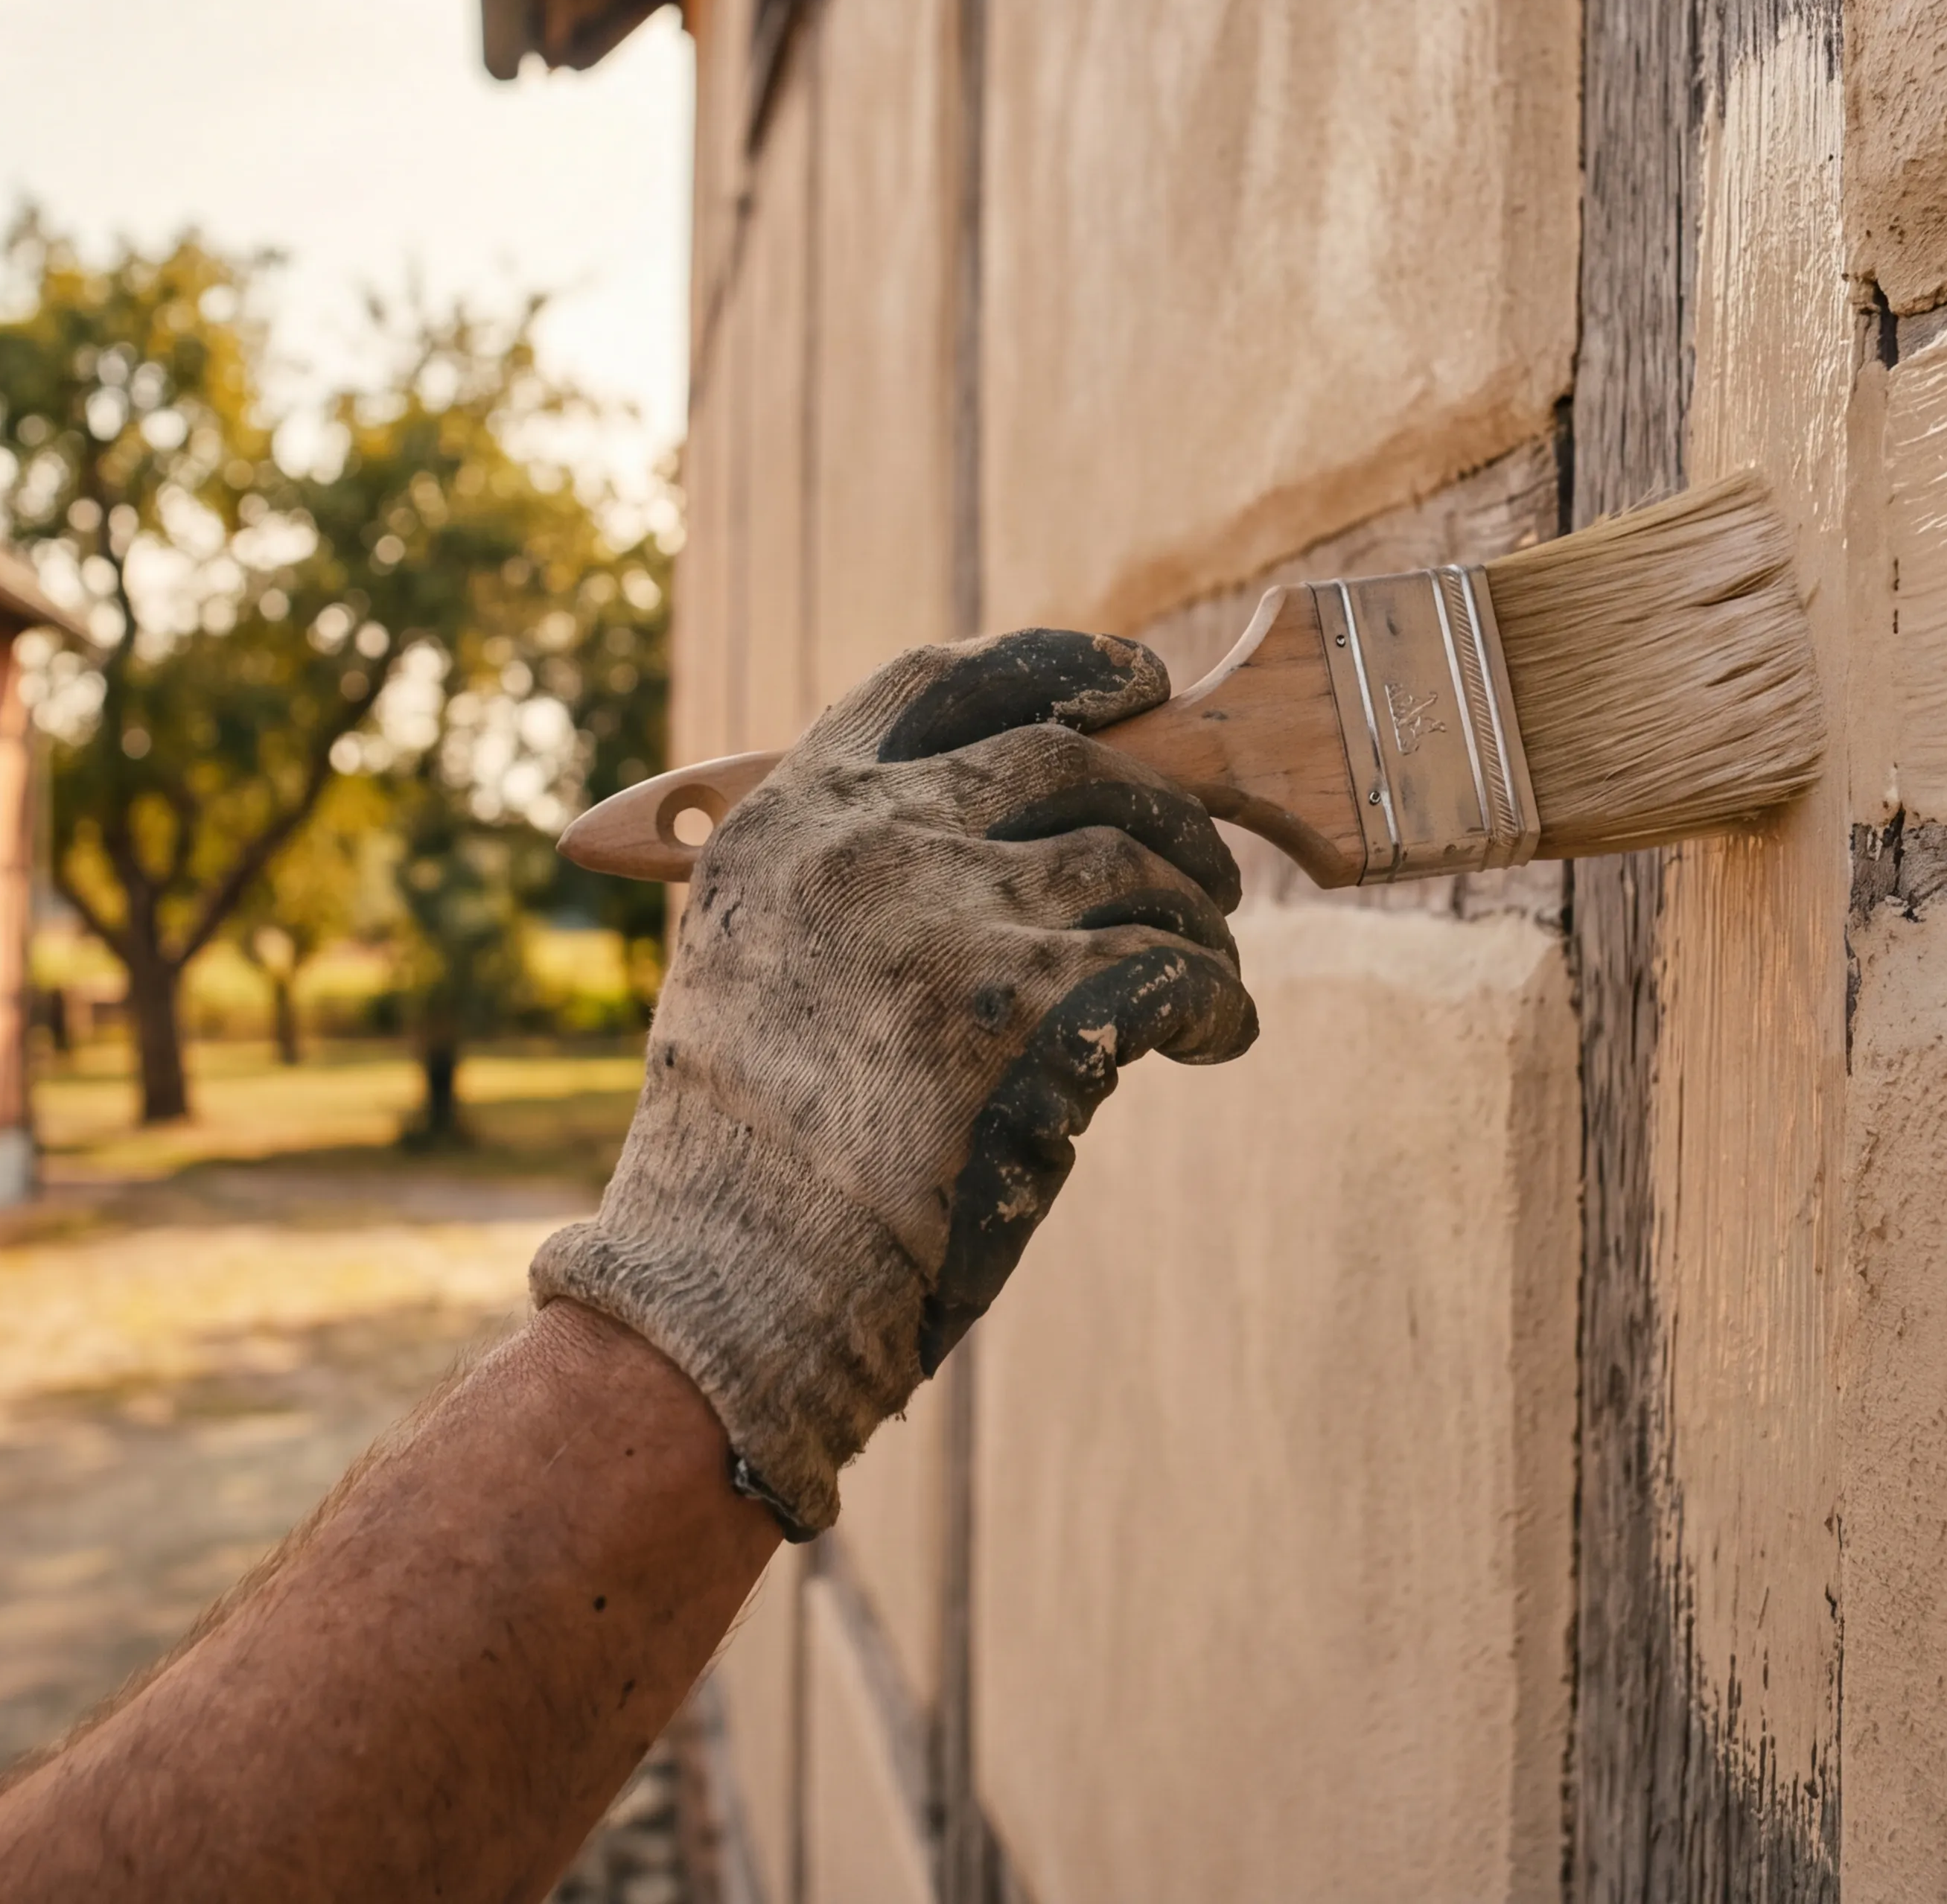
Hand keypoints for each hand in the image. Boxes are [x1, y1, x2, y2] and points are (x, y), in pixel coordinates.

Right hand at [532, 630, 1260, 1537]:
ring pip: (1135, 864)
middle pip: (1065, 761)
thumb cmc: (749, 1151)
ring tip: (1207, 971)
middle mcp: (867, 842)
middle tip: (1204, 867)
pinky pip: (1173, 971)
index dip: (1053, 669)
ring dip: (1196, 917)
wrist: (730, 1276)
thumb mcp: (752, 960)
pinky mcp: (1027, 1012)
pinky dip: (1216, 1002)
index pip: (936, 683)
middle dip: (1160, 807)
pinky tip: (1216, 1037)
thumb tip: (1002, 836)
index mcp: (789, 817)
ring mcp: (951, 917)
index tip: (1130, 686)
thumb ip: (847, 878)